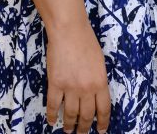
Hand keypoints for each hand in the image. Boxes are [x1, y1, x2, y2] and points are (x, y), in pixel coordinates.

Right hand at [46, 19, 110, 133]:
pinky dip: (52, 115)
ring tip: (68, 131)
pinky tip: (52, 121)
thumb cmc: (88, 43)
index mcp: (101, 82)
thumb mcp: (100, 63)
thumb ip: (98, 80)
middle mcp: (87, 88)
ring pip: (70, 113)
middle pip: (86, 114)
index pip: (104, 108)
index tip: (101, 130)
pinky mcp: (55, 84)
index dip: (102, 122)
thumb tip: (95, 95)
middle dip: (84, 127)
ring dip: (69, 124)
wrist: (70, 32)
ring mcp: (70, 87)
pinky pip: (53, 105)